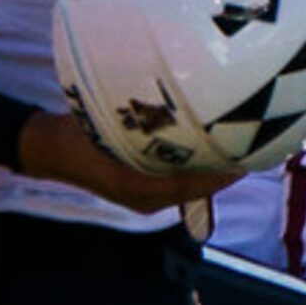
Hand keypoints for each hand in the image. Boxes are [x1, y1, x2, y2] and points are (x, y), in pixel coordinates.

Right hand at [16, 110, 230, 210]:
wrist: (51, 149)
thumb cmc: (79, 134)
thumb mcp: (114, 122)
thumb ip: (151, 122)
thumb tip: (192, 104)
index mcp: (140, 188)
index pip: (197, 184)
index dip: (227, 169)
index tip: (251, 151)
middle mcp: (147, 199)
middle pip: (200, 188)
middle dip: (226, 168)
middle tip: (254, 145)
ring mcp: (146, 198)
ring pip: (193, 188)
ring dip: (215, 168)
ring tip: (239, 146)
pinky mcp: (145, 192)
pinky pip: (182, 184)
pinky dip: (199, 169)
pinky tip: (212, 150)